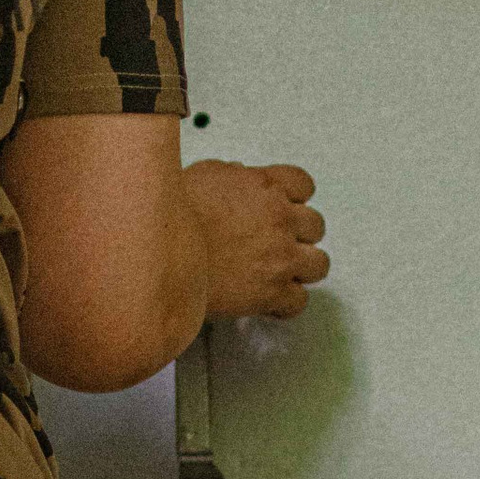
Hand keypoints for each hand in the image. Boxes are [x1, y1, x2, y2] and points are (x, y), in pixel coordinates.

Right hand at [184, 158, 328, 319]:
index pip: (304, 185)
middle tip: (280, 243)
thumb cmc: (176, 215)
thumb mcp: (206, 174)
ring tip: (282, 273)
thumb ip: (234, 177)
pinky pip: (299, 302)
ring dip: (302, 268)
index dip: (295, 198)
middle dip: (299, 234)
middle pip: (315, 226)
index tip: (287, 207)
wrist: (161, 253)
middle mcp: (280, 220)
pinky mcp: (272, 293)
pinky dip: (286, 304)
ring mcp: (280, 258)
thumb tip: (242, 179)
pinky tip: (270, 302)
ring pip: (319, 265)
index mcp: (266, 186)